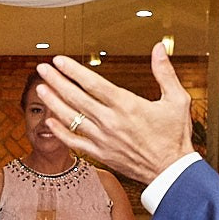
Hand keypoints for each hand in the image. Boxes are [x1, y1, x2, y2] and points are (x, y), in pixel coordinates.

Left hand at [35, 45, 195, 188]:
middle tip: (42, 68)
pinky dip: (61, 132)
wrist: (172, 171)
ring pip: (71, 118)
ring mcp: (103, 139)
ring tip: (41, 89)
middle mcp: (110, 121)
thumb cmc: (176, 135)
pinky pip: (75, 142)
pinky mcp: (101, 154)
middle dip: (56, 81)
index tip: (59, 60)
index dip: (73, 70)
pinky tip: (50, 121)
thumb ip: (164, 72)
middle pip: (76, 98)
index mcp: (127, 105)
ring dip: (54, 103)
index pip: (92, 83)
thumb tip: (158, 47)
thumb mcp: (177, 99)